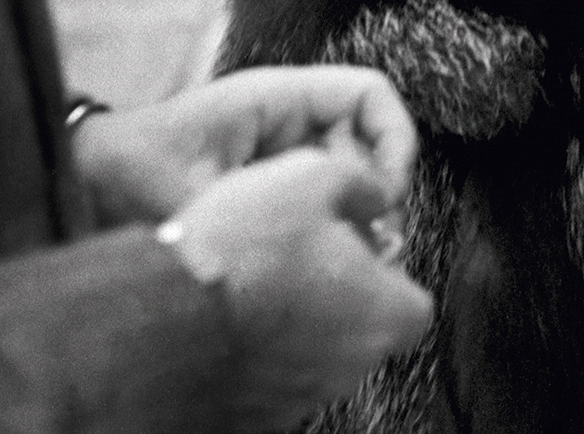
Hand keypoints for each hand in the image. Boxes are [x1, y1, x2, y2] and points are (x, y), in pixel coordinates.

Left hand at [73, 64, 419, 231]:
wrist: (89, 176)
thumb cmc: (134, 167)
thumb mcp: (192, 192)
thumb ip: (251, 212)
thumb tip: (320, 237)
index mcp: (277, 97)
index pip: (368, 93)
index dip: (395, 138)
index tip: (386, 196)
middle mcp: (289, 116)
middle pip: (369, 138)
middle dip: (381, 189)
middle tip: (374, 246)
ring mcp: (281, 147)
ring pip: (350, 172)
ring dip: (360, 213)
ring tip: (353, 260)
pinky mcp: (271, 179)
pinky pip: (322, 194)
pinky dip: (333, 225)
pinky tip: (324, 261)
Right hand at [164, 144, 433, 431]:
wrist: (166, 314)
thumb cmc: (246, 251)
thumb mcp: (314, 176)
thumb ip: (360, 184)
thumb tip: (374, 193)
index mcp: (382, 313)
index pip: (416, 302)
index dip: (390, 269)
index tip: (366, 244)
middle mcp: (350, 365)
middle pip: (366, 324)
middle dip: (343, 286)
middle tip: (308, 248)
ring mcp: (302, 392)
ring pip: (318, 345)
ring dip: (300, 312)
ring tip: (262, 271)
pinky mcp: (258, 408)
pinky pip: (274, 367)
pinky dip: (262, 339)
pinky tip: (235, 303)